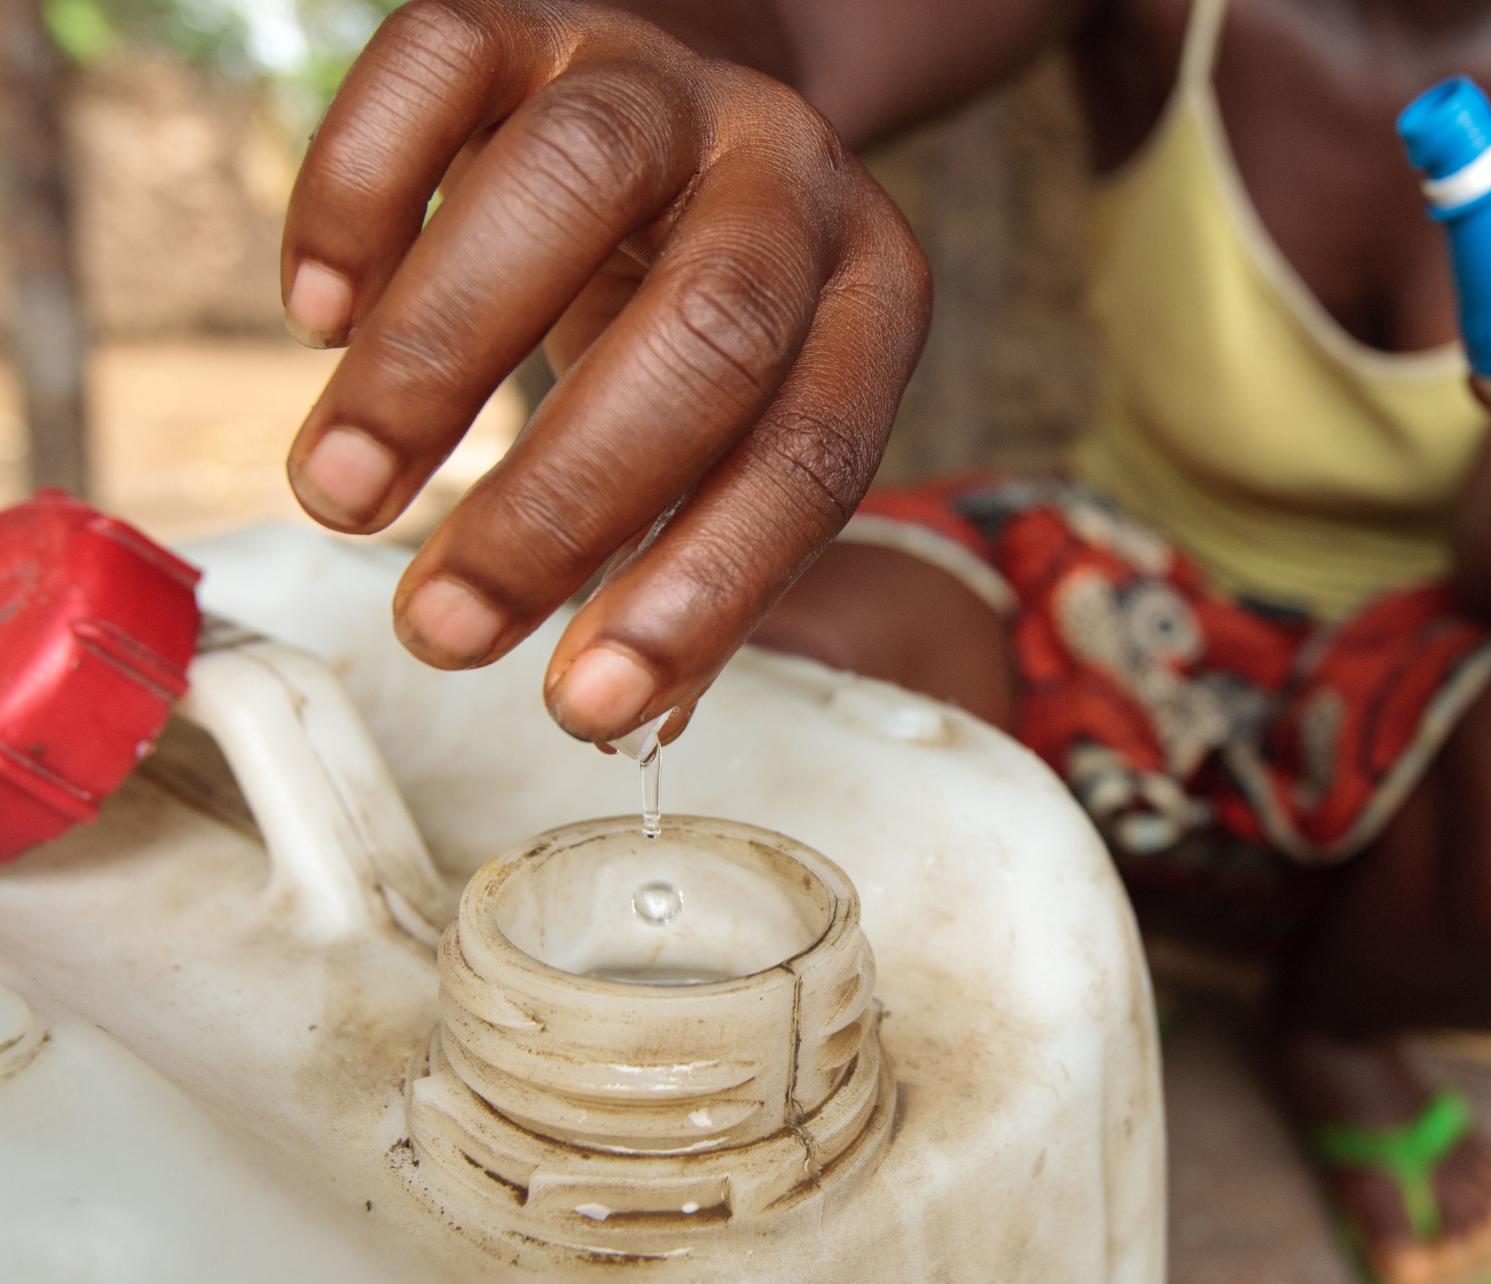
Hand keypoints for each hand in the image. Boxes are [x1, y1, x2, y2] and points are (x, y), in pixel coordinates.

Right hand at [281, 0, 930, 740]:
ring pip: (562, 187)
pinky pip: (432, 71)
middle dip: (566, 503)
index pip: (812, 455)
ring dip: (437, 361)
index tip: (586, 703)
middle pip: (708, 332)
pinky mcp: (524, 13)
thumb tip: (615, 706)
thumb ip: (697, 537)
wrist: (688, 97)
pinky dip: (358, 200)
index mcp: (869, 295)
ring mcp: (656, 78)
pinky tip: (320, 314)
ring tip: (342, 496)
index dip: (704, 587)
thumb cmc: (703, 305)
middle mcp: (786, 173)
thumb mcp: (744, 420)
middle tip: (445, 627)